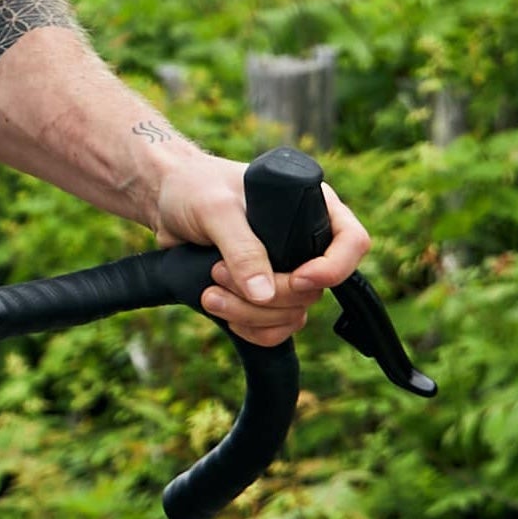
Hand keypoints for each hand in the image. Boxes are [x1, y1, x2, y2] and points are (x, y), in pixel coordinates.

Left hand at [152, 146, 368, 347]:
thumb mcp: (216, 209)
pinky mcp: (264, 294)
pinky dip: (252, 331)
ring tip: (210, 294)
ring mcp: (286, 271)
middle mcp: (306, 243)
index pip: (352, 242)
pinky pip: (276, 329)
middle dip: (268, 294)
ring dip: (251, 315)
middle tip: (219, 274)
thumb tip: (265, 294)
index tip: (297, 278)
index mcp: (312, 207)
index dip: (333, 268)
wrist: (166, 202)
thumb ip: (241, 247)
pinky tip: (223, 314)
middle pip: (314, 290)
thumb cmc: (194, 188)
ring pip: (293, 314)